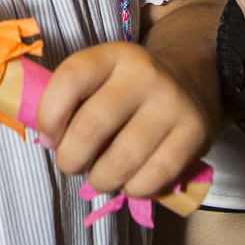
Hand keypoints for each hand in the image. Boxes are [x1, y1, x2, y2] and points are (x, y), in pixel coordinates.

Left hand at [36, 42, 210, 199]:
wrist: (189, 80)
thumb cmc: (128, 89)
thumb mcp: (99, 79)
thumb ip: (68, 101)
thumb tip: (49, 141)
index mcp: (113, 55)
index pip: (70, 79)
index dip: (49, 115)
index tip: (49, 137)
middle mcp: (144, 73)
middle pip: (90, 127)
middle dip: (70, 159)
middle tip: (72, 165)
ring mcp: (172, 103)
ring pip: (121, 160)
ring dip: (100, 180)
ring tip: (99, 177)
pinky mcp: (195, 133)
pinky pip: (152, 178)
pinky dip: (133, 189)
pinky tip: (130, 180)